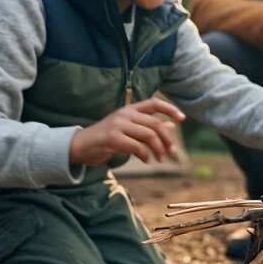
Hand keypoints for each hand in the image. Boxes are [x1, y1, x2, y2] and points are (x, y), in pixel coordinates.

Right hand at [69, 98, 185, 165]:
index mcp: (129, 109)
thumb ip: (147, 127)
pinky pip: (137, 146)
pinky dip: (145, 155)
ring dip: (159, 149)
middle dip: (167, 140)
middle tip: (171, 152)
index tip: (182, 118)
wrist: (80, 146)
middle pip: (155, 124)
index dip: (170, 109)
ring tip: (160, 159)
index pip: (154, 103)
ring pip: (148, 135)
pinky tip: (147, 160)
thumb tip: (171, 126)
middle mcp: (125, 114)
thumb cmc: (106, 138)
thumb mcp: (128, 130)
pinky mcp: (112, 138)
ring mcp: (118, 125)